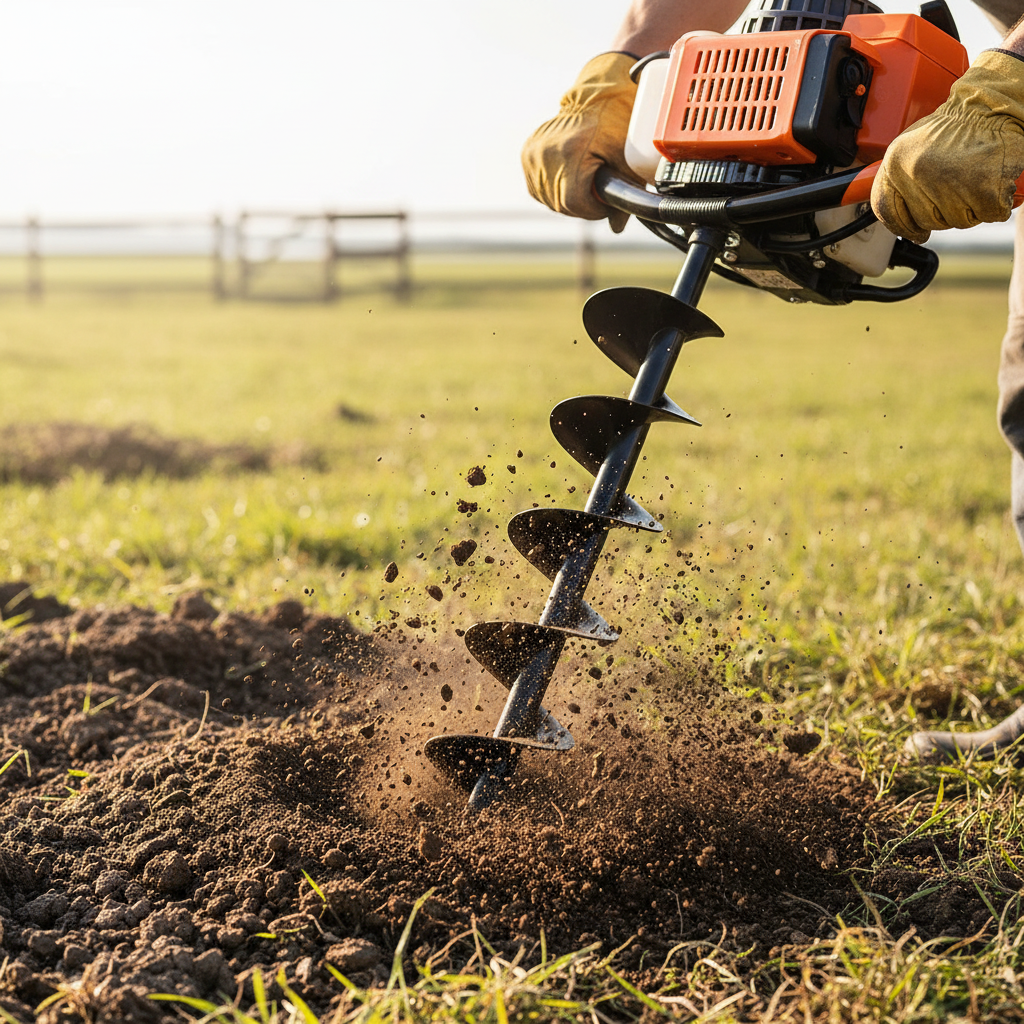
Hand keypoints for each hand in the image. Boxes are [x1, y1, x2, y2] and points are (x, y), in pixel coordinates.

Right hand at [521, 53, 640, 232]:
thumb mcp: (627, 159)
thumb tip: (617, 227)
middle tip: (599, 195)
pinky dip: (554, 190)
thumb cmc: (615, 123)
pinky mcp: (527, 154)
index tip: (606, 205)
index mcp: (570, 152)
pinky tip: (569, 179)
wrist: (596, 96)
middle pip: (561, 204)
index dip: (593, 210)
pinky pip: (538, 189)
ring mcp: (533, 153)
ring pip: (548, 200)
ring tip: (585, 185)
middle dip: (583, 206)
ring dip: (568, 200)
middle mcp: (546, 153)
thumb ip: (625, 194)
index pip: (574, 203)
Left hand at [871, 50, 1023, 243]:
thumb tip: (897, 217)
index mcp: (895, 163)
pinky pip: (987, 214)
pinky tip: (991, 184)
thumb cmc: (953, 126)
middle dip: (942, 212)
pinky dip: (994, 205)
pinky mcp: (983, 189)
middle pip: (925, 220)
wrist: (990, 104)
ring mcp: (950, 182)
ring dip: (969, 209)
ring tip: (973, 181)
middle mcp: (918, 173)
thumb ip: (899, 178)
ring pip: (956, 221)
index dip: (901, 226)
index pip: (886, 209)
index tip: (915, 231)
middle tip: (956, 190)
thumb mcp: (911, 146)